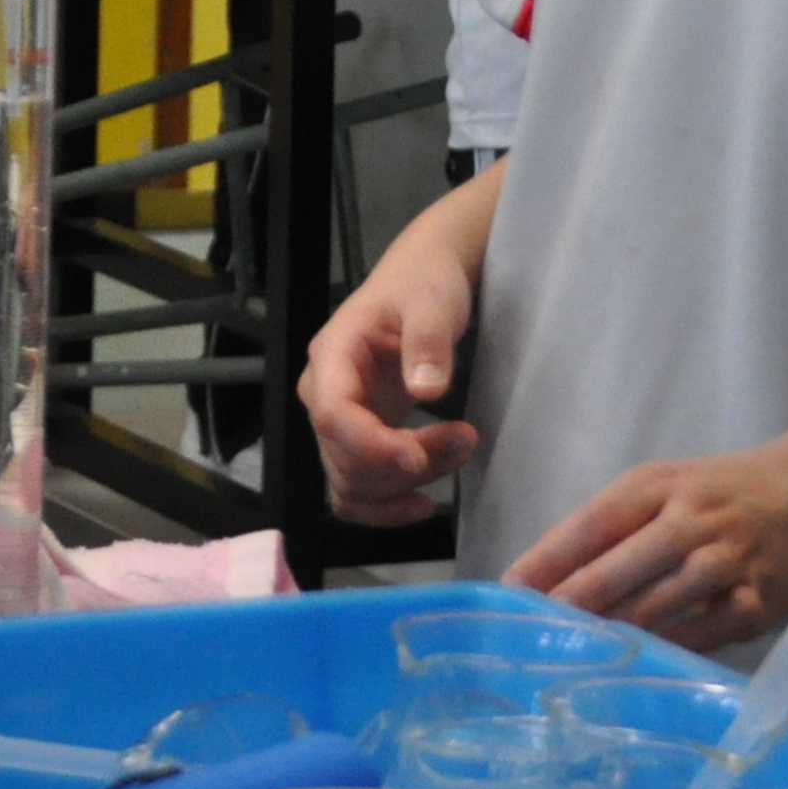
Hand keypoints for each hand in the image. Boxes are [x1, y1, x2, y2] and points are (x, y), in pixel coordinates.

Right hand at [300, 245, 477, 525]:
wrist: (422, 281)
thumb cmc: (423, 284)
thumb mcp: (432, 302)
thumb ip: (428, 341)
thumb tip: (428, 389)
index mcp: (332, 356)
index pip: (331, 415)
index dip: (371, 446)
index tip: (418, 458)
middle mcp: (322, 394)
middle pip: (344, 457)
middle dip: (405, 464)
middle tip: (465, 440)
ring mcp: (338, 421)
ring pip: (352, 481)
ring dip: (404, 486)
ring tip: (460, 451)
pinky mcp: (358, 437)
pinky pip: (356, 489)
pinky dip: (384, 507)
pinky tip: (422, 503)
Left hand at [508, 440, 787, 653]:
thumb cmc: (723, 494)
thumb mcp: (667, 486)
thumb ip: (615, 525)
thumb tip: (548, 575)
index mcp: (659, 485)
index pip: (592, 522)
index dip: (547, 559)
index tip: (509, 591)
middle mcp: (691, 520)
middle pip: (619, 569)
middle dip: (571, 605)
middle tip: (532, 634)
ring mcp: (727, 564)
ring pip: (655, 608)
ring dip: (610, 635)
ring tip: (571, 657)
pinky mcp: (757, 605)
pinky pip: (700, 636)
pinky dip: (664, 653)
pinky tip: (635, 667)